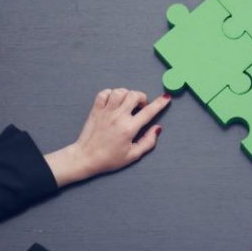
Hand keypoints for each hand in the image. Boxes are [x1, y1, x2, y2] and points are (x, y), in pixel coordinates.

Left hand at [46, 89, 170, 185]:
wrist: (85, 158)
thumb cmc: (109, 159)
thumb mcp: (133, 155)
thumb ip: (148, 142)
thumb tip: (158, 128)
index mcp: (128, 129)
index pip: (148, 112)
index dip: (160, 103)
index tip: (166, 98)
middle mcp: (117, 117)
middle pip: (134, 95)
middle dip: (142, 97)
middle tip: (140, 107)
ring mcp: (105, 111)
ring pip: (119, 91)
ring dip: (127, 94)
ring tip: (127, 103)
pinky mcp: (95, 109)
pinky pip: (104, 93)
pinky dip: (111, 93)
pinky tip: (113, 102)